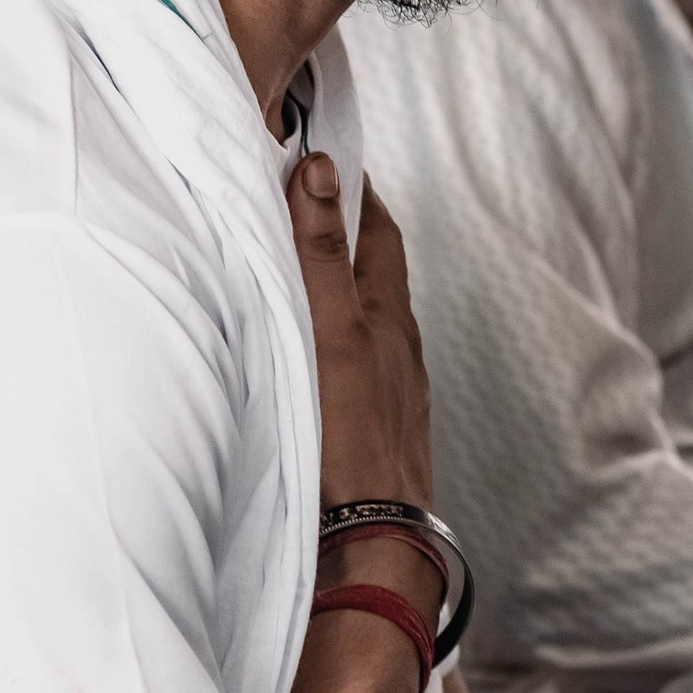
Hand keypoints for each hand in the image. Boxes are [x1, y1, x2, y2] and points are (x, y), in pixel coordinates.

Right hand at [290, 158, 432, 509]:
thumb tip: (321, 169)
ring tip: (296, 267)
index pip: (377, 228)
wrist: (372, 538)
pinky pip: (353, 360)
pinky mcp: (373, 425)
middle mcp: (396, 345)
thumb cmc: (352, 437)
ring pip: (363, 317)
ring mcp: (389, 387)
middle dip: (342, 230)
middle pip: (373, 270)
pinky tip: (307, 352)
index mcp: (387, 312)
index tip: (323, 154)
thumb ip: (323, 253)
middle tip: (304, 198)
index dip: (353, 188)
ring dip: (335, 286)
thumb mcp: (332, 330)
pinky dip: (330, 337)